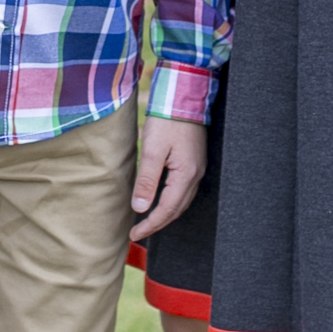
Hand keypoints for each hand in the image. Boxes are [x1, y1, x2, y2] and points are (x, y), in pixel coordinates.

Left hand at [129, 114, 207, 238]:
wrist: (183, 96)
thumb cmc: (168, 120)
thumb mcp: (153, 150)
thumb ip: (147, 180)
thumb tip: (140, 208)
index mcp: (186, 175)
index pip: (167, 210)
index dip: (150, 225)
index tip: (135, 235)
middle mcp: (196, 175)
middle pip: (177, 209)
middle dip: (158, 223)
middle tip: (139, 232)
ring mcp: (197, 168)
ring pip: (182, 201)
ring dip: (166, 213)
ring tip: (148, 221)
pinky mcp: (194, 161)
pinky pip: (184, 189)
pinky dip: (172, 201)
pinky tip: (161, 199)